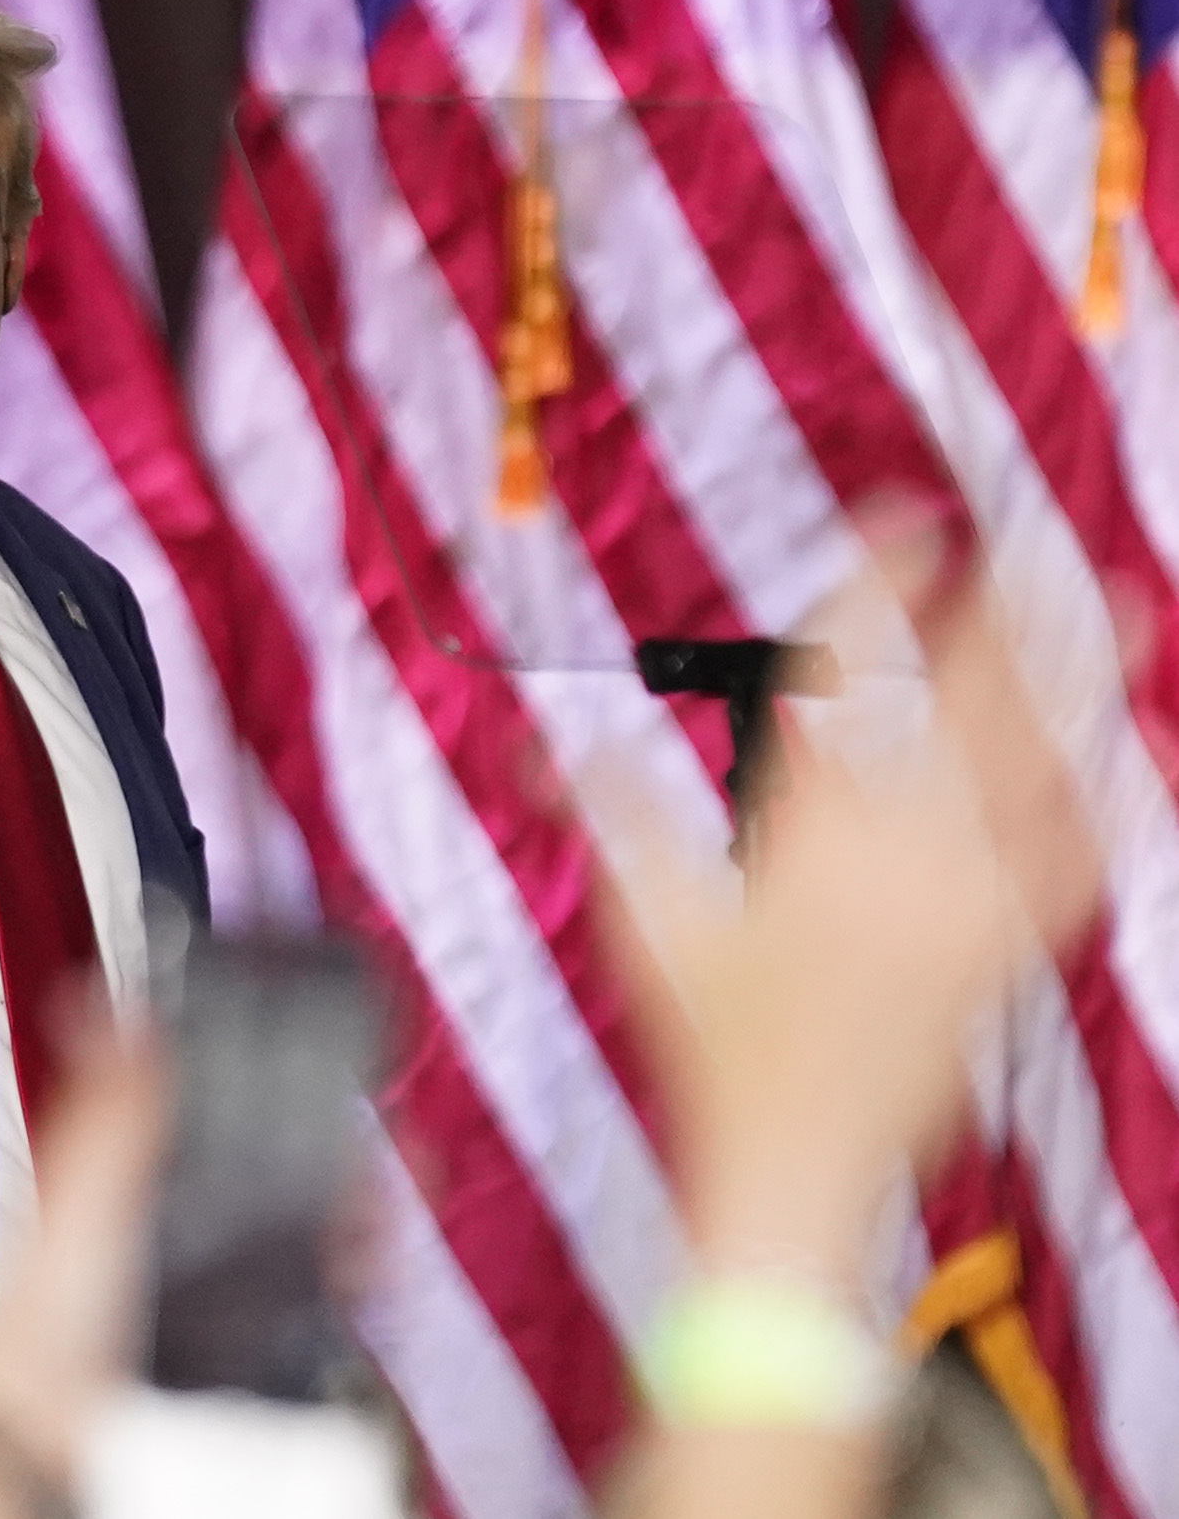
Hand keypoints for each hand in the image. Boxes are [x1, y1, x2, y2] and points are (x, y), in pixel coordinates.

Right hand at [599, 515, 1113, 1278]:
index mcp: (814, 833)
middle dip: (1010, 612)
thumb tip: (558, 747)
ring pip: (1043, 769)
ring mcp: (967, 904)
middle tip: (1038, 540)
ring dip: (1083, 686)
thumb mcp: (647, 920)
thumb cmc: (710, 1043)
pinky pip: (1077, 865)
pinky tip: (1128, 760)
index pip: (850, 678)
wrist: (794, 1158)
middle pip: (975, 704)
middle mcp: (905, 855)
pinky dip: (1108, 805)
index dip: (881, 585)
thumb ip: (617, 815)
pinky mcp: (1005, 953)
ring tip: (1122, 613)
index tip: (907, 520)